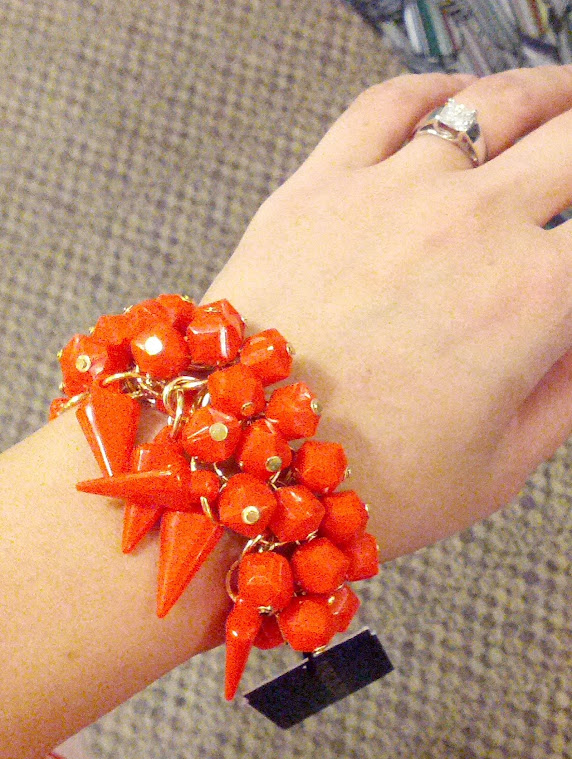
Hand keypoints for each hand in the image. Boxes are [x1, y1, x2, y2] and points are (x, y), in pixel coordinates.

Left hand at [204, 66, 571, 560]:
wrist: (239, 468)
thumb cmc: (363, 482)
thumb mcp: (500, 467)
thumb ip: (563, 390)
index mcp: (533, 298)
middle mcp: (472, 225)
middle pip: (569, 142)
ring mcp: (392, 193)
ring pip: (493, 104)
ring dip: (544, 97)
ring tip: (557, 104)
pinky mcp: (318, 186)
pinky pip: (388, 104)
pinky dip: (436, 89)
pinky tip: (454, 98)